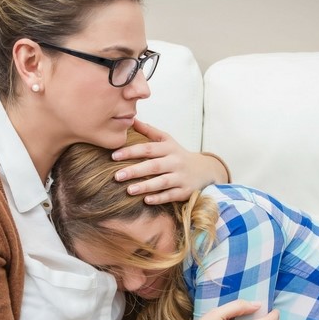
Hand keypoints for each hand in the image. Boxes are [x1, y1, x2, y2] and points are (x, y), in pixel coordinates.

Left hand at [112, 119, 227, 204]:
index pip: (148, 148)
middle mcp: (175, 162)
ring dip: (145, 186)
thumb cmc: (178, 154)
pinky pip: (171, 195)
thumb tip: (131, 119)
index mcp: (169, 148)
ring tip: (128, 190)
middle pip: (153, 166)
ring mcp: (181, 177)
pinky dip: (159, 198)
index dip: (131, 152)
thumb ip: (149, 131)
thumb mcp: (167, 140)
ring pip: (162, 182)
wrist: (204, 170)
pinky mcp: (185, 191)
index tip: (114, 156)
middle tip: (116, 176)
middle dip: (135, 171)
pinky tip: (146, 200)